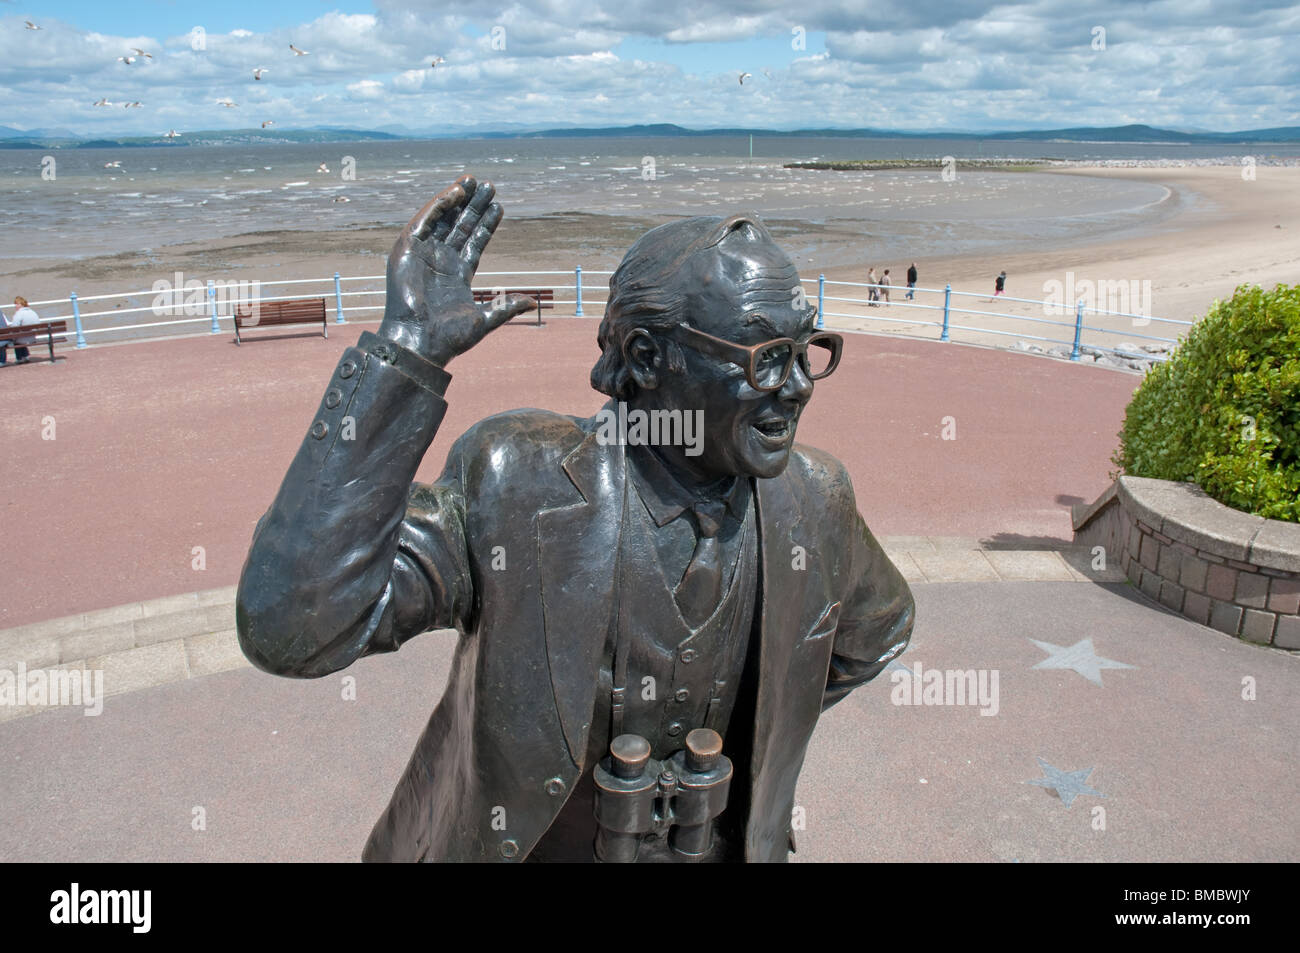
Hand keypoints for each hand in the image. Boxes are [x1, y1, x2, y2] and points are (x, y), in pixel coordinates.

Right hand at [378, 175, 534, 365]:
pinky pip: (424, 220)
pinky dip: (439, 204)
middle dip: (475, 206)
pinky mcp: (407, 249)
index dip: (486, 225)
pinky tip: (456, 192)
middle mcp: (440, 262)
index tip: (499, 206)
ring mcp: (423, 254)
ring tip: (474, 181)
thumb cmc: (449, 338)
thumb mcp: (484, 319)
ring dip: (457, 199)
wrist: (418, 344)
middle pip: (460, 226)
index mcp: (456, 276)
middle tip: (490, 186)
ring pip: (443, 219)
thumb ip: (506, 307)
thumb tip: (533, 302)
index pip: (474, 243)